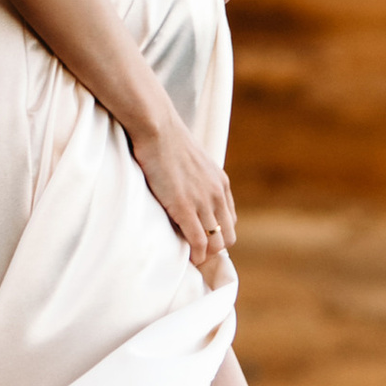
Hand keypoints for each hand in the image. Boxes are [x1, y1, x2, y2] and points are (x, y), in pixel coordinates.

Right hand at [128, 112, 235, 271]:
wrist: (156, 127)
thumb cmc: (164, 140)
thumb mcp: (190, 160)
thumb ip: (194, 178)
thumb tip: (182, 187)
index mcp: (220, 182)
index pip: (229, 219)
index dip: (217, 234)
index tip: (202, 240)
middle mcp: (217, 193)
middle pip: (228, 235)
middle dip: (214, 248)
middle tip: (195, 253)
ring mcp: (203, 201)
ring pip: (216, 242)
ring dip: (205, 254)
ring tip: (190, 258)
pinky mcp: (185, 207)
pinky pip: (199, 241)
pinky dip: (196, 255)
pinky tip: (188, 258)